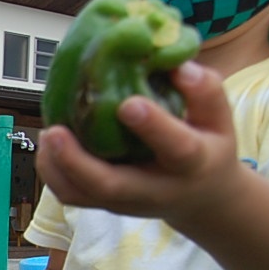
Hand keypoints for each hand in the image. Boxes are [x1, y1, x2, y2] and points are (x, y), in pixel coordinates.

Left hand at [36, 61, 245, 224]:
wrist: (201, 197)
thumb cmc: (208, 147)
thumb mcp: (220, 119)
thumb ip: (205, 91)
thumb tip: (177, 65)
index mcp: (192, 164)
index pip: (176, 148)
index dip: (153, 126)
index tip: (128, 103)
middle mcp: (155, 189)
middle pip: (111, 187)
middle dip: (78, 162)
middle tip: (54, 130)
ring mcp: (125, 202)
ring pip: (82, 196)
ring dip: (56, 167)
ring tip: (48, 133)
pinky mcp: (105, 204)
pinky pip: (71, 196)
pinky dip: (53, 172)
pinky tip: (49, 143)